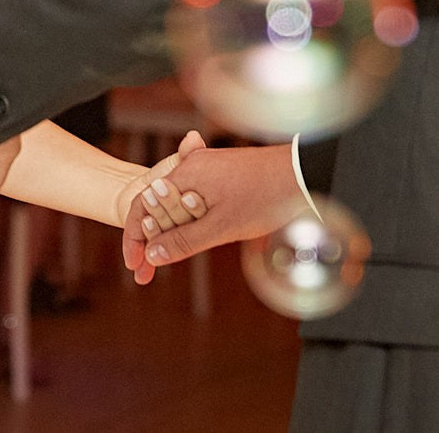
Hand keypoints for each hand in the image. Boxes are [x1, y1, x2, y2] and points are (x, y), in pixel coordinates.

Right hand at [123, 141, 304, 277]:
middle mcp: (190, 167)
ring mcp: (207, 168)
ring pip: (176, 203)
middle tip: (147, 272)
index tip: (134, 264)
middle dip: (150, 240)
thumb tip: (152, 254)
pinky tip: (194, 237)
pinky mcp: (221, 174)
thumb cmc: (265, 198)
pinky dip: (188, 220)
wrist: (304, 174)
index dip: (134, 237)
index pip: (141, 205)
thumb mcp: (221, 227)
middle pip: (156, 206)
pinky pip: (193, 198)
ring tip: (169, 259)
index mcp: (184, 175)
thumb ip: (183, 241)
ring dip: (170, 232)